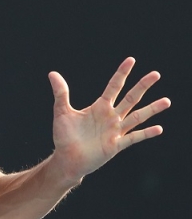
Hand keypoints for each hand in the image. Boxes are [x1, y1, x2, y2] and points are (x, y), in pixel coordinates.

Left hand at [49, 57, 170, 183]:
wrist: (66, 158)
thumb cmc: (64, 136)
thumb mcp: (62, 111)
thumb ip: (61, 93)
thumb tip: (52, 73)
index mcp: (99, 107)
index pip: (114, 86)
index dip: (122, 73)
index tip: (131, 60)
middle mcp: (111, 117)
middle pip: (130, 98)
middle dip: (142, 86)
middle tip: (156, 74)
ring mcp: (115, 131)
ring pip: (137, 117)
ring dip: (151, 109)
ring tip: (166, 101)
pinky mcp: (116, 145)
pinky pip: (133, 138)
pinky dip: (145, 133)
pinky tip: (159, 128)